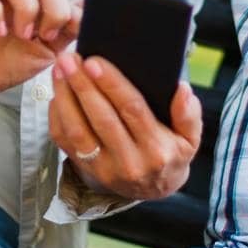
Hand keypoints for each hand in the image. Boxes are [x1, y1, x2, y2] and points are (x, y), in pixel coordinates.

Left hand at [48, 53, 201, 200]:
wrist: (154, 188)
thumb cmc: (171, 152)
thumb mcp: (190, 138)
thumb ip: (189, 115)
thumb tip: (183, 90)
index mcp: (156, 150)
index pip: (132, 110)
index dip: (112, 85)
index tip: (95, 61)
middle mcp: (129, 162)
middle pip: (101, 119)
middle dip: (83, 85)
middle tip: (70, 59)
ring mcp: (104, 169)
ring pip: (78, 131)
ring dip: (65, 98)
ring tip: (59, 70)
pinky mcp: (86, 169)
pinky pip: (65, 142)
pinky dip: (57, 116)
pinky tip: (57, 92)